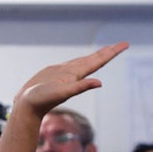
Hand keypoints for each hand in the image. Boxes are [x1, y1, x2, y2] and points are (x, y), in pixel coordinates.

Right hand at [13, 43, 128, 119]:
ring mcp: (65, 74)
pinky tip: (82, 62)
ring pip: (84, 61)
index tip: (125, 45)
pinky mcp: (55, 74)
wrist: (27, 107)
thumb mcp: (62, 93)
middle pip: (95, 60)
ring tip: (107, 50)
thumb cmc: (42, 100)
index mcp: (77, 75)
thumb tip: (100, 82)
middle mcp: (74, 74)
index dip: (112, 52)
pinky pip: (71, 65)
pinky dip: (80, 61)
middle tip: (123, 44)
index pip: (98, 61)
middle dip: (109, 52)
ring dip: (97, 55)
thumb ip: (80, 87)